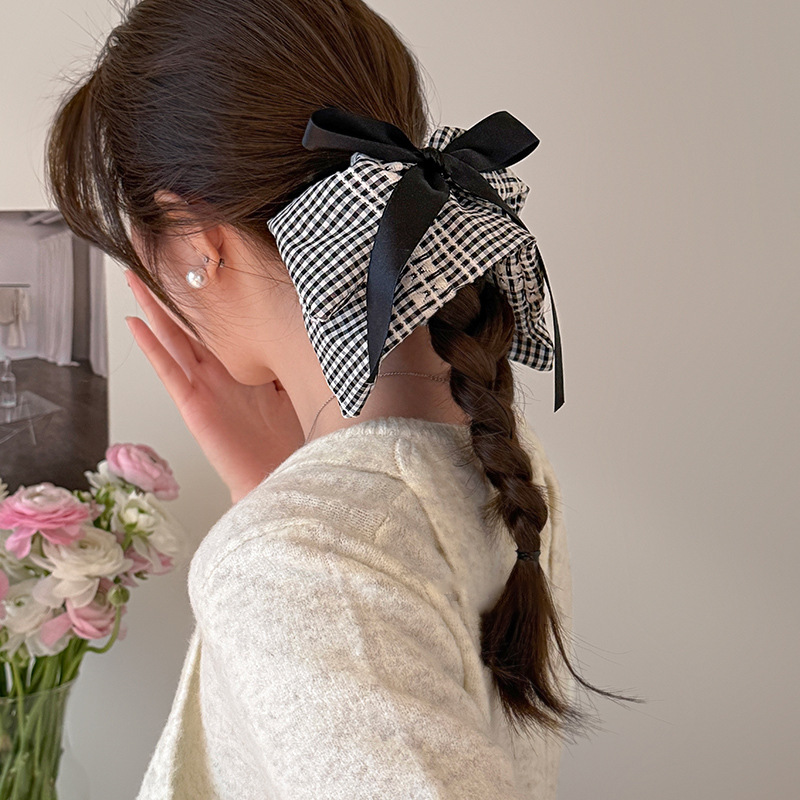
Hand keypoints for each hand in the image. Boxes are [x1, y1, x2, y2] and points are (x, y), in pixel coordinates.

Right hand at [123, 269, 304, 503]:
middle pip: (189, 325)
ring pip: (172, 340)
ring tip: (133, 279)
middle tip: (154, 259)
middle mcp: (219, 373)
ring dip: (152, 310)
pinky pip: (168, 371)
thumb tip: (299, 322)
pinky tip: (136, 324)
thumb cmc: (290, 439)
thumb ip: (288, 356)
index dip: (207, 296)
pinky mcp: (193, 405)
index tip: (200, 263)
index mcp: (242, 367)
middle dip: (172, 293)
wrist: (281, 476)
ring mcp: (203, 387)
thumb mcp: (296, 385)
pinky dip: (151, 348)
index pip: (220, 324)